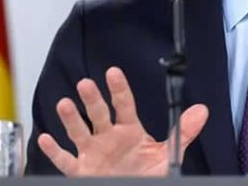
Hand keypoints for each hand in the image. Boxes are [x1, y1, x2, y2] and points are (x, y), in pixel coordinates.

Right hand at [37, 66, 208, 175]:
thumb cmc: (147, 174)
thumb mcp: (167, 154)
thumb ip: (183, 132)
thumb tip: (202, 111)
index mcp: (129, 130)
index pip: (124, 105)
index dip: (119, 89)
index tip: (113, 72)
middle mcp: (108, 138)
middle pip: (98, 114)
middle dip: (92, 100)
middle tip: (86, 84)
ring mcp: (93, 153)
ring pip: (79, 132)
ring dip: (71, 119)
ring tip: (64, 104)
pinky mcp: (80, 171)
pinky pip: (65, 161)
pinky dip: (54, 151)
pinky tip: (45, 138)